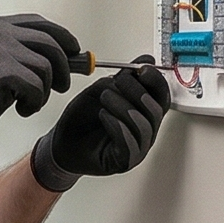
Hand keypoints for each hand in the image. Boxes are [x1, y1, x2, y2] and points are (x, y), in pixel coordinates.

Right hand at [0, 14, 77, 160]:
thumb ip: (22, 56)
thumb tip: (69, 59)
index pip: (39, 23)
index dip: (62, 36)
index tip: (74, 52)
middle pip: (51, 41)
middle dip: (65, 65)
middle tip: (62, 86)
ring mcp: (0, 48)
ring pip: (47, 66)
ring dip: (45, 90)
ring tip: (29, 103)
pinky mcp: (2, 70)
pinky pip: (38, 86)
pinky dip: (35, 102)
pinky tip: (21, 110)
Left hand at [32, 58, 169, 190]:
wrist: (61, 143)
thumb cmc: (82, 119)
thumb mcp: (102, 90)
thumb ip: (124, 77)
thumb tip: (147, 60)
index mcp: (144, 112)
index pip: (161, 95)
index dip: (156, 81)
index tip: (143, 69)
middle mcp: (145, 130)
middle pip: (156, 110)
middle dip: (138, 91)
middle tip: (118, 80)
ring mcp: (137, 148)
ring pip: (144, 126)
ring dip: (124, 106)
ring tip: (104, 97)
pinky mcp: (124, 162)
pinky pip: (130, 145)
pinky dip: (118, 126)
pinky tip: (104, 115)